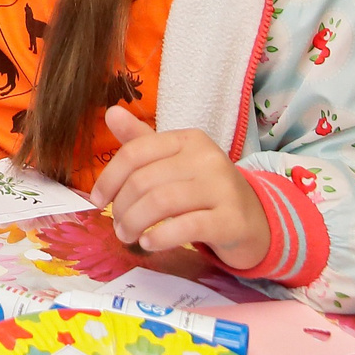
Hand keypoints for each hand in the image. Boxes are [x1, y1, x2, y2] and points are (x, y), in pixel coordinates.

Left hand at [88, 107, 270, 271]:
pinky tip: (148, 243)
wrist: (257, 222)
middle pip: (144, 180)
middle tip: (117, 226)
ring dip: (135, 223)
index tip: (97, 200)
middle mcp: (208, 158)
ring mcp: (224, 188)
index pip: (135, 152)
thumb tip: (110, 112)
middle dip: (122, 207)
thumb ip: (142, 141)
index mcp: (189, 140)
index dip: (109, 178)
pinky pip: (188, 226)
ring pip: (161, 202)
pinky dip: (161, 236)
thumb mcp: (174, 162)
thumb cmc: (206, 190)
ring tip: (128, 236)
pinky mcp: (233, 220)